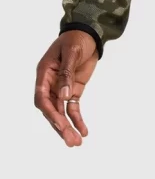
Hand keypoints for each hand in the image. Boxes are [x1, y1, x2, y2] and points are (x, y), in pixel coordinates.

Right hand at [35, 31, 98, 145]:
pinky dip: (78, 120)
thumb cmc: (76, 40)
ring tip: (77, 143)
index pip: (42, 98)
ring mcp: (61, 88)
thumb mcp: (71, 53)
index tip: (61, 125)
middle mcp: (50, 83)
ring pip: (61, 112)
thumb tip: (64, 96)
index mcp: (44, 73)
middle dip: (60, 126)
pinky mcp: (73, 91)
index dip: (50, 113)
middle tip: (71, 142)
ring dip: (68, 127)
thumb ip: (67, 74)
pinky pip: (73, 109)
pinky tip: (84, 132)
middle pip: (51, 110)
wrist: (87, 35)